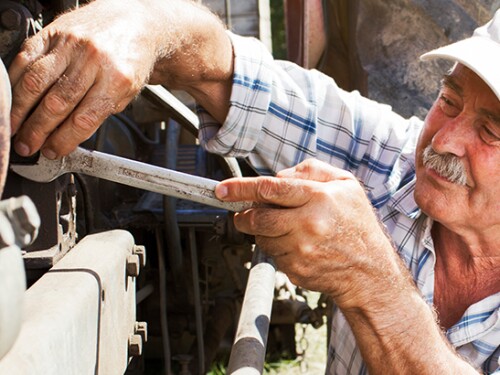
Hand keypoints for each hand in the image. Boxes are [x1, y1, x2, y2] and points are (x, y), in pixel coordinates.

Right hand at [8, 0, 157, 158]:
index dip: (64, 140)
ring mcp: (71, 44)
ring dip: (20, 110)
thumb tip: (66, 136)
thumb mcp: (126, 93)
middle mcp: (93, 60)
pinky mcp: (54, 32)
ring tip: (14, 128)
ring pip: (36, 81)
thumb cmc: (130, 60)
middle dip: (37, 130)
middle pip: (57, 103)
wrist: (134, 23)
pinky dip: (14, 81)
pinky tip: (11, 98)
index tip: (52, 151)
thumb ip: (98, 113)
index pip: (84, 119)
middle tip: (27, 146)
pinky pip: (26, 58)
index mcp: (117, 79)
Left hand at [216, 159, 402, 307]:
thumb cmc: (358, 225)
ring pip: (262, 238)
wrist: (370, 271)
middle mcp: (308, 224)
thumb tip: (278, 176)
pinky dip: (278, 248)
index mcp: (319, 198)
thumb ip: (311, 170)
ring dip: (264, 232)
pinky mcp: (296, 270)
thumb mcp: (346, 185)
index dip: (240, 188)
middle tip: (243, 213)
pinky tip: (297, 246)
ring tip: (286, 229)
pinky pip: (273, 256)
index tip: (223, 189)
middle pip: (257, 217)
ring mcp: (301, 250)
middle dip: (244, 215)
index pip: (269, 188)